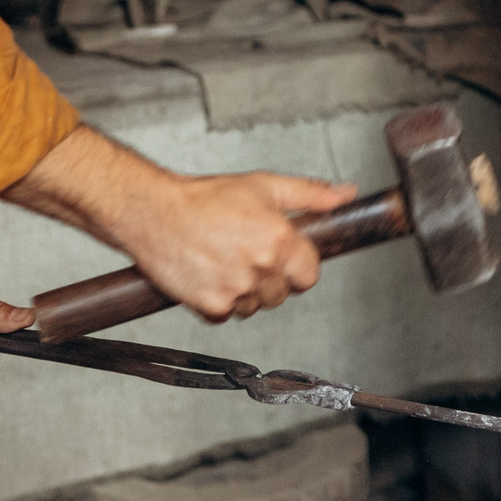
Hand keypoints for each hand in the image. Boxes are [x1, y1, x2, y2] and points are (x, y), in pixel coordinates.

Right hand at [108, 170, 358, 322]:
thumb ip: (311, 194)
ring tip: (224, 260)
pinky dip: (220, 300)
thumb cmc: (205, 198)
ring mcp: (236, 290)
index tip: (281, 255)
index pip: (310, 274)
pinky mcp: (211, 306)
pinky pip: (228, 314)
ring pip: (256, 306)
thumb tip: (346, 195)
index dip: (297, 264)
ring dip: (246, 291)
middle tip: (246, 252)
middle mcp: (261, 267)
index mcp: (279, 238)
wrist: (154, 212)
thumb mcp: (264, 185)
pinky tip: (209, 274)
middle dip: (270, 277)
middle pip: (283, 293)